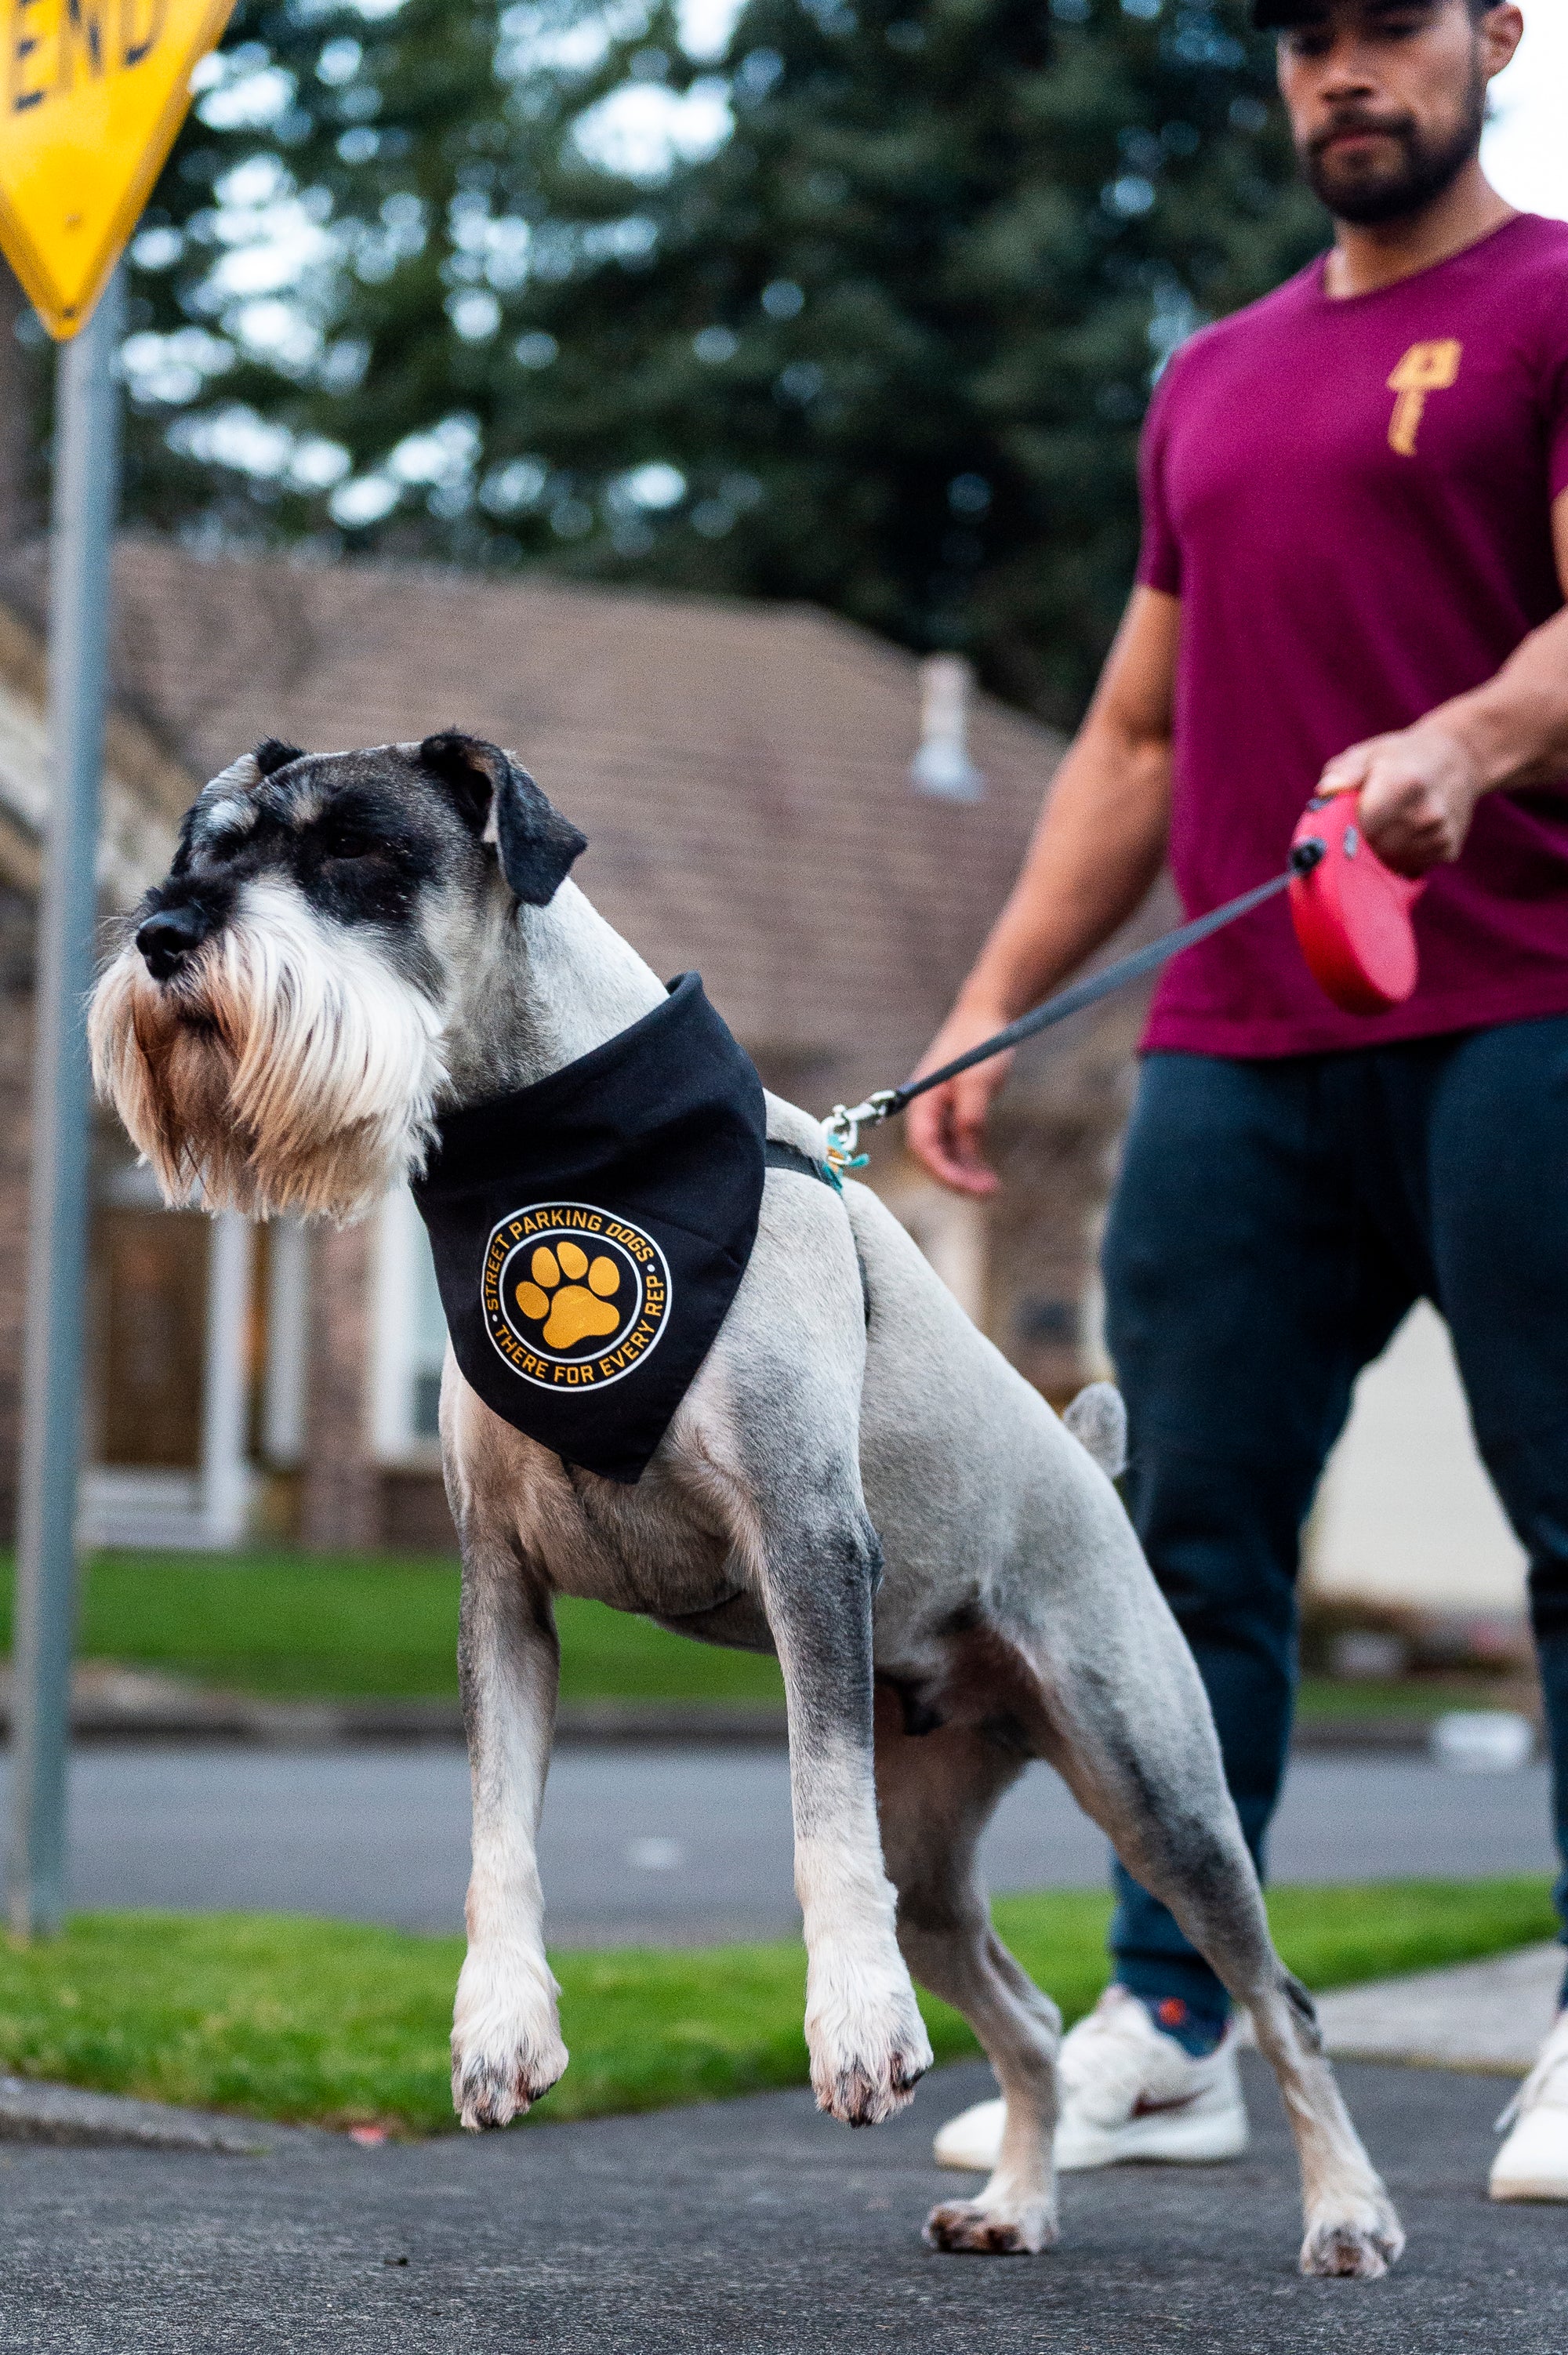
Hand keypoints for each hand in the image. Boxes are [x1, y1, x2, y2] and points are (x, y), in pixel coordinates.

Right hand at [905, 1006, 1014, 1196]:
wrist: (987, 1015)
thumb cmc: (981, 1043)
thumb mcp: (979, 1081)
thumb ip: (970, 1116)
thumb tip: (967, 1152)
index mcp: (923, 1101)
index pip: (923, 1146)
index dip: (941, 1170)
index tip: (966, 1187)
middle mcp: (926, 1109)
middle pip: (932, 1155)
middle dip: (954, 1178)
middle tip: (986, 1192)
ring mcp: (940, 1110)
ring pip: (945, 1152)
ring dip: (964, 1172)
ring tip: (991, 1188)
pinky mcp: (955, 1109)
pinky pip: (957, 1143)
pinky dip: (969, 1159)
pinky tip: (985, 1172)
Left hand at [1317, 720, 1483, 876]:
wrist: (1460, 758)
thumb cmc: (1404, 757)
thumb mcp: (1370, 753)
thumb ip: (1343, 772)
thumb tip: (1324, 792)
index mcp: (1403, 784)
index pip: (1361, 828)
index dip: (1343, 832)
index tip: (1336, 827)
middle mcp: (1426, 813)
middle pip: (1373, 850)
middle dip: (1359, 845)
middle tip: (1360, 827)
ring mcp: (1440, 834)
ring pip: (1390, 864)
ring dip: (1380, 853)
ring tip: (1387, 827)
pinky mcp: (1449, 850)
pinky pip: (1410, 868)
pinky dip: (1401, 857)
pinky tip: (1406, 834)